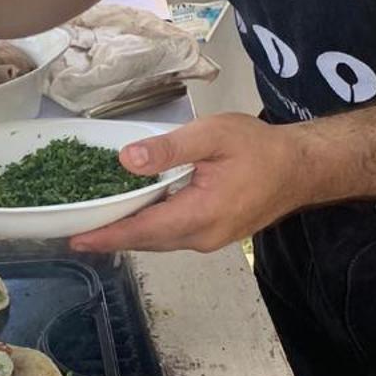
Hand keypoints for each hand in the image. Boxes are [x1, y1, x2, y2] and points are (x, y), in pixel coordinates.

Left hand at [69, 113, 312, 254]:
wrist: (302, 168)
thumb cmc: (260, 148)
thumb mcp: (213, 135)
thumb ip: (169, 148)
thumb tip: (127, 161)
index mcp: (201, 214)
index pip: (143, 229)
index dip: (107, 235)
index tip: (75, 238)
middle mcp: (202, 236)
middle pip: (146, 240)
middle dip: (110, 237)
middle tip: (73, 230)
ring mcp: (209, 239)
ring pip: (159, 241)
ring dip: (128, 234)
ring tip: (94, 225)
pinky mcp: (213, 234)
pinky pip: (172, 236)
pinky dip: (148, 228)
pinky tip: (132, 216)